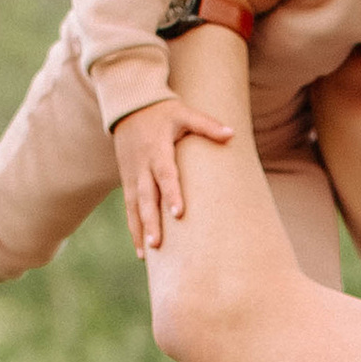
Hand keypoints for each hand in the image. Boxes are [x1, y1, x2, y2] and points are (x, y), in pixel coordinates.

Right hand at [115, 92, 233, 256]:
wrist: (129, 106)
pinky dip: (134, 228)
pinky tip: (142, 252)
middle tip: (157, 245)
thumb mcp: (184, 113)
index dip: (171, 193)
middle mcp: (142, 166)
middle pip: (146, 197)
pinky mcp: (128, 182)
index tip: (178, 213)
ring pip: (135, 206)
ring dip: (140, 230)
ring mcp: (132, 175)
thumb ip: (207, 125)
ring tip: (146, 254)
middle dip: (150, 221)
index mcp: (157, 150)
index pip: (165, 174)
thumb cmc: (162, 111)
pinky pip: (130, 208)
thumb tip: (232, 134)